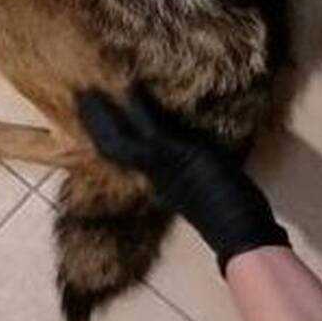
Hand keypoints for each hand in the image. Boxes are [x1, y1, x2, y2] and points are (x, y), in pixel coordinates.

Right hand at [77, 91, 289, 274]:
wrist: (241, 234)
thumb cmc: (231, 214)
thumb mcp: (202, 188)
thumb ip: (189, 169)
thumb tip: (192, 150)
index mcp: (157, 181)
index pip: (123, 156)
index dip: (105, 136)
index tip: (94, 117)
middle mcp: (152, 174)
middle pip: (111, 147)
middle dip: (93, 123)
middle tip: (80, 97)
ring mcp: (162, 165)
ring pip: (118, 140)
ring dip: (101, 115)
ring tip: (88, 91)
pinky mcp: (176, 155)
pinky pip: (149, 128)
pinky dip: (138, 106)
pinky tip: (131, 86)